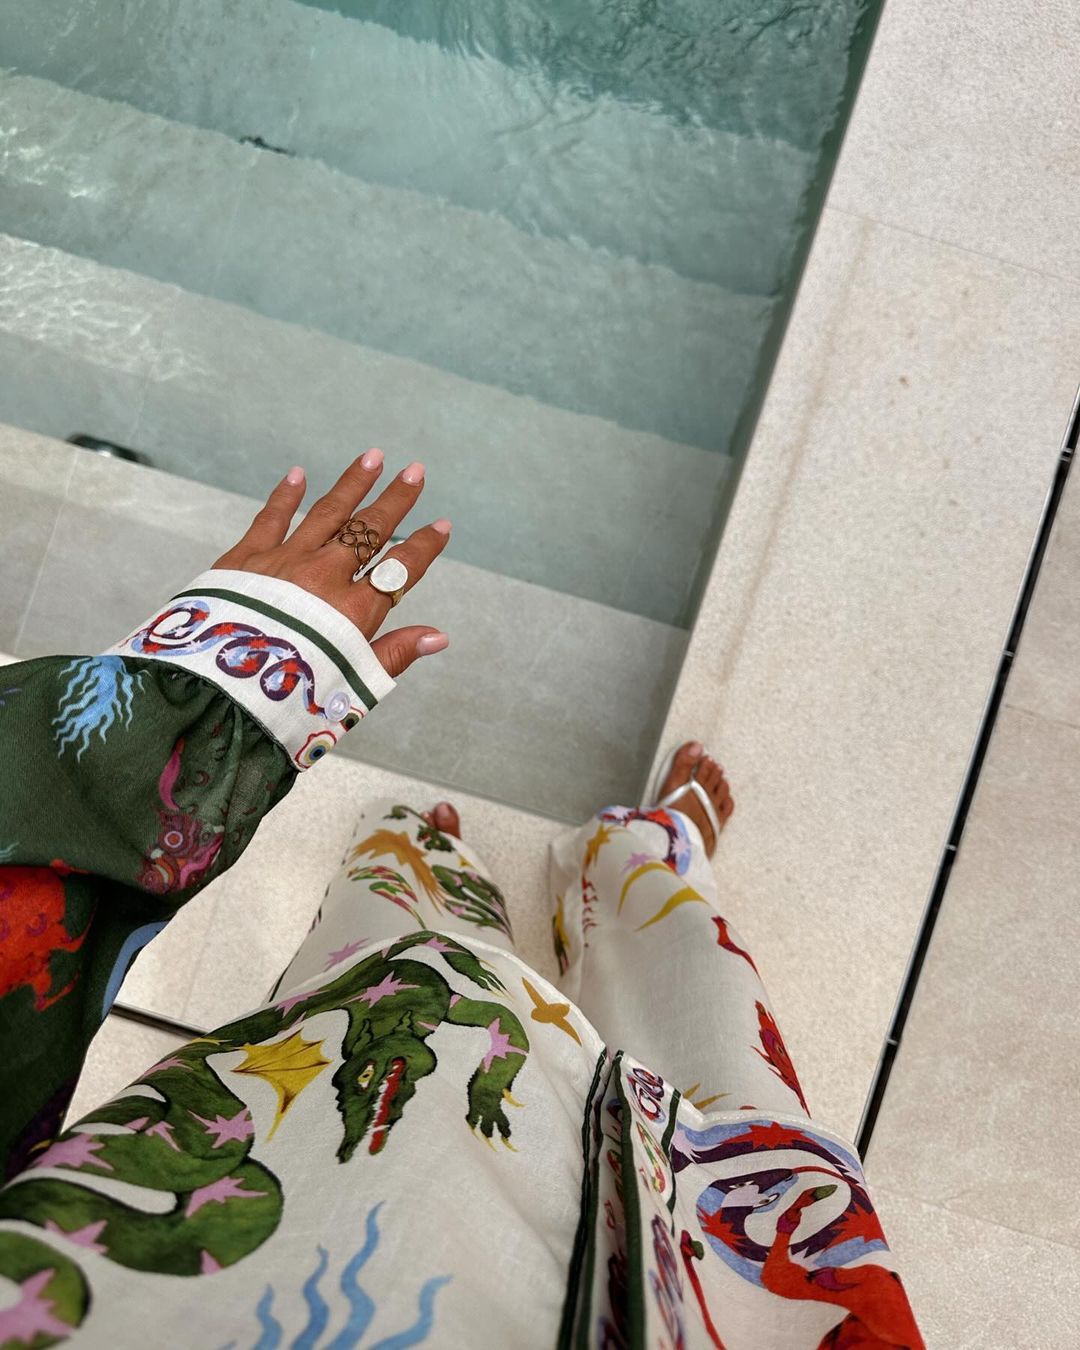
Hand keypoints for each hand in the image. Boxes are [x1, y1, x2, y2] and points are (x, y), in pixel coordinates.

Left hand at [213, 450, 449, 677]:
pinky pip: (271, 519)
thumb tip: (439, 636)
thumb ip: (394, 654)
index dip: (423, 547)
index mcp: (353, 612)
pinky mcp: (245, 560)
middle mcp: (323, 577)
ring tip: (373, 457)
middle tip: (415, 471)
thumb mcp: (352, 684)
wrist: (218, 691)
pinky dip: (285, 495)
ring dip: (352, 484)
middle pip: (368, 530)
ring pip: (327, 513)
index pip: (399, 570)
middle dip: (395, 500)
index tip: (442, 526)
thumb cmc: (290, 697)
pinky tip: (298, 474)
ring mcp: (284, 562)